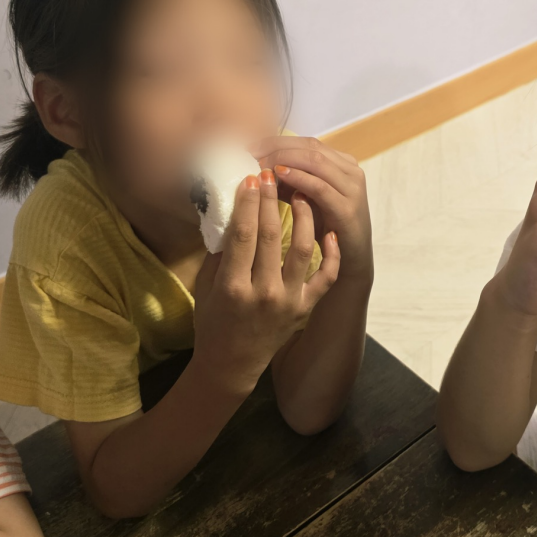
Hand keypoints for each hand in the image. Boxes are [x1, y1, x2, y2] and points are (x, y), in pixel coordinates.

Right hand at [192, 169, 339, 393]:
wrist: (232, 364)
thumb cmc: (213, 321)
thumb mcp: (206, 286)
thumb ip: (219, 251)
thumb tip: (230, 208)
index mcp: (232, 287)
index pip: (243, 234)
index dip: (248, 202)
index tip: (251, 176)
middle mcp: (263, 293)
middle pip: (270, 235)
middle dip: (272, 199)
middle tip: (272, 173)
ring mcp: (288, 301)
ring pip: (303, 249)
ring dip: (304, 217)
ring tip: (301, 193)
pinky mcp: (306, 307)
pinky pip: (325, 277)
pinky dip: (330, 254)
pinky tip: (328, 231)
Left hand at [252, 136, 372, 284]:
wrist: (351, 257)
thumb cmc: (325, 226)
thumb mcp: (303, 198)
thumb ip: (287, 182)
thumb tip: (256, 169)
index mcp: (341, 163)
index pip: (306, 142)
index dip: (275, 141)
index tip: (248, 147)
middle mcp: (350, 170)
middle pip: (310, 146)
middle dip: (276, 147)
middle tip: (250, 154)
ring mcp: (352, 187)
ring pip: (315, 161)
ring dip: (284, 159)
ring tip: (260, 164)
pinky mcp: (348, 208)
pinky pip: (320, 187)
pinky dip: (298, 178)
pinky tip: (279, 176)